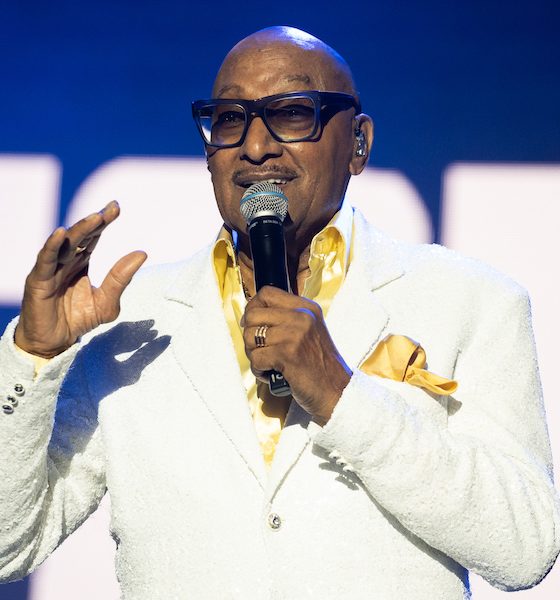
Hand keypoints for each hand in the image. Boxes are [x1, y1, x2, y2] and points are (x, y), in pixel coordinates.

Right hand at [14, 201, 146, 357]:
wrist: (55, 342)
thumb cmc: (79, 319)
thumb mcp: (107, 302)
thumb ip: (121, 279)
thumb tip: (142, 254)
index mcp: (82, 262)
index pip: (94, 236)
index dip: (104, 221)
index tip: (116, 207)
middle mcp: (66, 261)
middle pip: (81, 236)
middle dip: (95, 221)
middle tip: (111, 210)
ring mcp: (51, 269)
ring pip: (65, 244)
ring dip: (80, 229)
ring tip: (96, 217)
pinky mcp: (39, 280)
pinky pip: (45, 259)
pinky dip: (52, 245)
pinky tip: (61, 233)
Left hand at [242, 286, 351, 424]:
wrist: (337, 391)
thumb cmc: (319, 366)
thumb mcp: (310, 331)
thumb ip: (287, 318)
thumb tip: (251, 314)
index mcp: (307, 308)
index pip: (267, 293)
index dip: (253, 307)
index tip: (253, 324)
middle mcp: (302, 317)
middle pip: (253, 315)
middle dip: (249, 335)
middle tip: (260, 349)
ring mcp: (295, 334)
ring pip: (250, 337)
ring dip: (254, 355)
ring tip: (268, 363)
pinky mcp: (288, 354)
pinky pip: (255, 358)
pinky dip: (259, 370)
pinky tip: (271, 374)